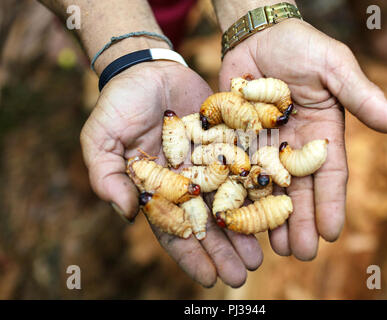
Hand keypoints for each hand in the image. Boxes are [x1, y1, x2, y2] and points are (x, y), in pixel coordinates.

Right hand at [80, 61, 261, 286]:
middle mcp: (187, 181)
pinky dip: (259, 189)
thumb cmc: (119, 104)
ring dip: (245, 228)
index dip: (191, 255)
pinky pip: (246, 168)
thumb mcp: (101, 139)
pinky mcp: (228, 142)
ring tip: (262, 253)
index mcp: (158, 188)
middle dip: (224, 249)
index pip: (174, 229)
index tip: (210, 278)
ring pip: (231, 201)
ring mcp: (210, 163)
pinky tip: (274, 209)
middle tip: (243, 274)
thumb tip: (125, 213)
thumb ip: (108, 176)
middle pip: (208, 222)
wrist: (147, 69)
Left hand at [219, 19, 386, 259]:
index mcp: (323, 133)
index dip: (330, 204)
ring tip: (273, 247)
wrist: (259, 35)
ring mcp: (265, 144)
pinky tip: (240, 217)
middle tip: (299, 254)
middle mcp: (295, 145)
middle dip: (300, 221)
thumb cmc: (302, 46)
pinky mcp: (239, 139)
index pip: (330, 175)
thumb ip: (362, 96)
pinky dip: (241, 194)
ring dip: (271, 218)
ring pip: (269, 188)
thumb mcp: (335, 68)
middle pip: (299, 190)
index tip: (331, 234)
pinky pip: (240, 170)